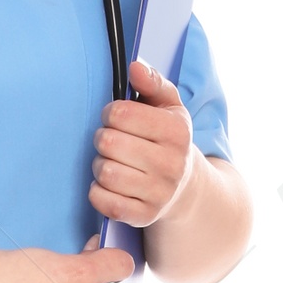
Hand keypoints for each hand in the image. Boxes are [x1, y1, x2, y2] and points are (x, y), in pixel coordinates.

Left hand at [90, 57, 196, 227]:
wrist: (185, 187)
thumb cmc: (167, 140)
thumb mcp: (168, 106)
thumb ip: (152, 82)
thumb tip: (134, 66)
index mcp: (177, 131)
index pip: (120, 113)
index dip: (111, 113)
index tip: (118, 118)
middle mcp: (172, 164)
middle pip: (108, 142)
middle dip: (104, 138)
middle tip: (113, 141)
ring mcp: (159, 193)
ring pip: (104, 171)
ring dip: (100, 165)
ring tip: (113, 162)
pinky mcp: (144, 216)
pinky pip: (103, 200)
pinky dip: (98, 191)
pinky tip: (110, 184)